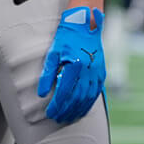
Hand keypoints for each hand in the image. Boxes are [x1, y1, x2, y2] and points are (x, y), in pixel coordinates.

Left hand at [37, 7, 106, 123]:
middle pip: (77, 97)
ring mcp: (97, 71)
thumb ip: (47, 75)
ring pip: (88, 97)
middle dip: (66, 110)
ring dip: (78, 110)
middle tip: (57, 119)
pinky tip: (82, 109)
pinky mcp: (102, 71)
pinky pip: (96, 92)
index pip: (65, 92)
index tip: (50, 113)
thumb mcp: (52, 53)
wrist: (85, 24)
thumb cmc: (66, 38)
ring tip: (68, 118)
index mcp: (75, 65)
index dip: (57, 105)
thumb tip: (41, 94)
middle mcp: (88, 70)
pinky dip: (89, 103)